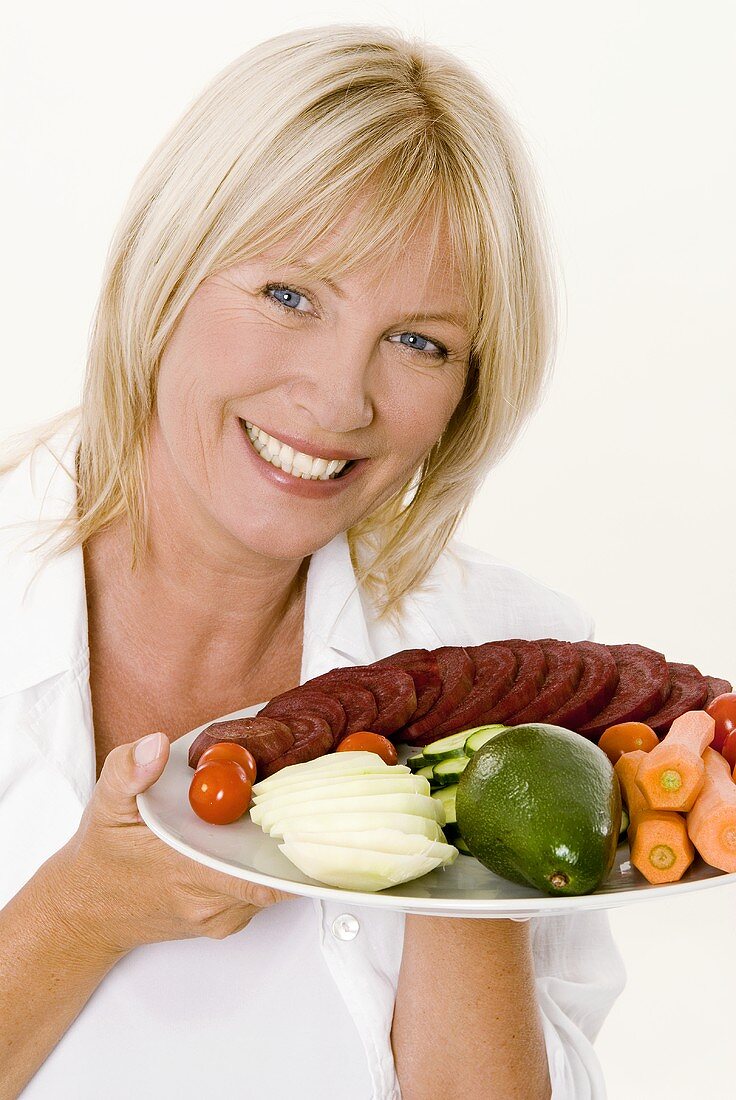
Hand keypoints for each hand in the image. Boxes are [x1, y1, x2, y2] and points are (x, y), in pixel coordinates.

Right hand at [51, 732, 291, 958]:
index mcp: (184, 872)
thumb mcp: (107, 803)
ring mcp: (218, 918)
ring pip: (271, 884)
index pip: (257, 874)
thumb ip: (129, 770)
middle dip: (285, 836)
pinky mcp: (223, 922)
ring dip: (275, 852)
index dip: (286, 843)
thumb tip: (157, 745)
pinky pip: (259, 894)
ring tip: (270, 815)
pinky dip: (262, 867)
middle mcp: (207, 903)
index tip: (297, 808)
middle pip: (274, 873)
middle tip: (290, 798)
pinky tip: (250, 842)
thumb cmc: (102, 857)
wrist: (88, 910)